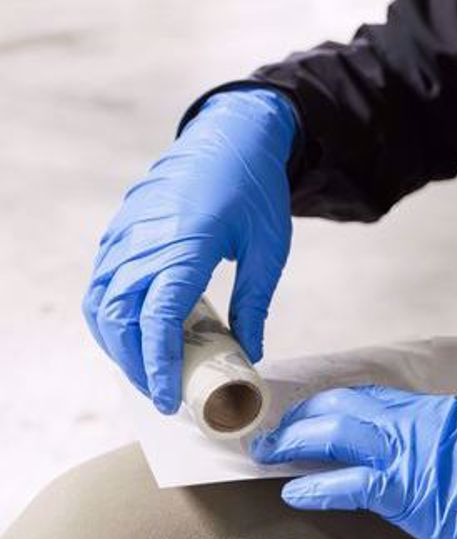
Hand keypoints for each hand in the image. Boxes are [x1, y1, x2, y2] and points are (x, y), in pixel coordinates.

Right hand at [82, 88, 296, 413]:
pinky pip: (100, 280)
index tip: (170, 398)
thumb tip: (249, 352)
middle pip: (120, 319)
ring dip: (117, 343)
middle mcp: (145, 240)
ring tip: (148, 370)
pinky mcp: (120, 229)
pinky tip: (132, 333)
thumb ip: (254, 303)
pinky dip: (109, 314)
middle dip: (136, 364)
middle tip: (163, 395)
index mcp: (186, 246)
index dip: (159, 365)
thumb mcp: (269, 250)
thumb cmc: (255, 190)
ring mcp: (126, 233)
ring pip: (102, 302)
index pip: (157, 320)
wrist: (232, 136)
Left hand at [251, 386, 456, 538]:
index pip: (365, 396)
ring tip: (269, 451)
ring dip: (294, 441)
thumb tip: (439, 432)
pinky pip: (345, 482)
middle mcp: (407, 420)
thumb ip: (444, 429)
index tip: (309, 409)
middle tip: (275, 428)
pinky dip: (315, 485)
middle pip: (340, 405)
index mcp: (425, 407)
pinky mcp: (398, 486)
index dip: (329, 403)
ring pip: (333, 433)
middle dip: (302, 415)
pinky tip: (294, 490)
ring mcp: (400, 450)